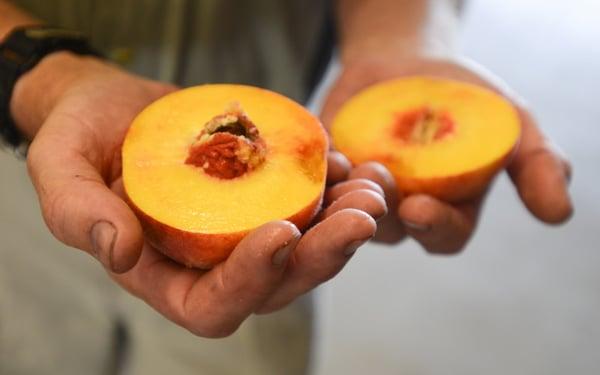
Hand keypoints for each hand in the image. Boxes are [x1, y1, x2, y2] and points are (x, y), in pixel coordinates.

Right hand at [18, 53, 387, 335]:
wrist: (112, 105)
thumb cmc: (81, 137)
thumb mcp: (60, 166)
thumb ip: (76, 212)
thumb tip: (117, 251)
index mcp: (166, 275)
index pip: (214, 306)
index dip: (251, 279)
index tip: (279, 231)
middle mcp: (213, 263)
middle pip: (279, 284)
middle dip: (324, 255)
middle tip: (361, 213)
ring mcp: (244, 232)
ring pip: (307, 251)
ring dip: (345, 225)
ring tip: (372, 187)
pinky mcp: (264, 199)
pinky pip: (311, 208)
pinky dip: (338, 191)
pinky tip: (353, 164)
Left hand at [320, 56, 572, 252]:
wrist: (411, 62)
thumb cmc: (465, 99)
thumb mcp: (511, 124)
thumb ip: (537, 166)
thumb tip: (560, 214)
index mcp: (444, 213)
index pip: (440, 236)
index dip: (431, 228)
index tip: (419, 209)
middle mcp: (398, 212)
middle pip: (387, 229)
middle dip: (381, 210)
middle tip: (378, 181)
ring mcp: (358, 195)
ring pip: (346, 211)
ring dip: (344, 193)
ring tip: (348, 164)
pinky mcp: (327, 171)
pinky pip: (317, 180)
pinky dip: (318, 170)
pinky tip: (323, 153)